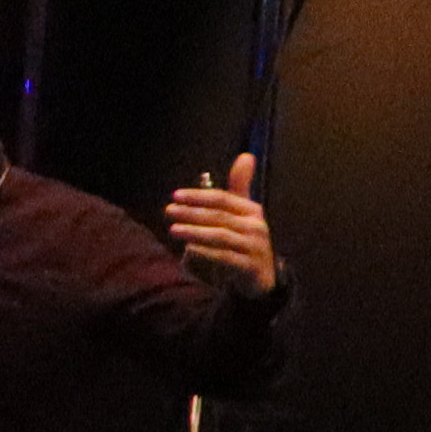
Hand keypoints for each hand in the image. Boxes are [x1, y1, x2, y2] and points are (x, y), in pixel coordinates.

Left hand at [169, 152, 277, 291]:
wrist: (262, 276)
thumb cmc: (245, 240)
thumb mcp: (243, 214)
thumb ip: (240, 187)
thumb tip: (246, 155)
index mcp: (252, 211)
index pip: (223, 199)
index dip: (199, 196)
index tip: (176, 195)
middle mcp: (256, 227)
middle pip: (219, 216)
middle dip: (192, 212)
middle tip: (168, 211)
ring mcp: (255, 248)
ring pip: (221, 236)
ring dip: (195, 232)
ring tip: (173, 229)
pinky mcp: (250, 268)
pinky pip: (225, 258)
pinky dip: (206, 253)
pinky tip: (188, 250)